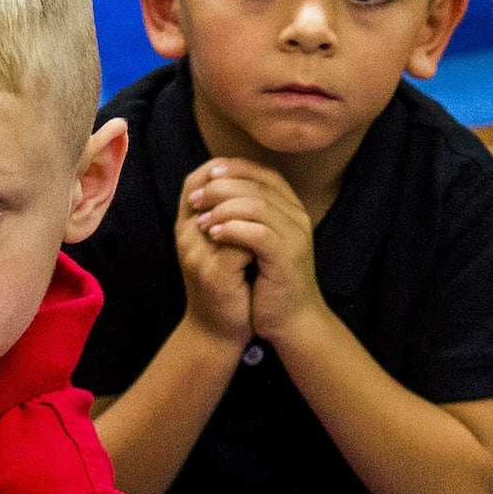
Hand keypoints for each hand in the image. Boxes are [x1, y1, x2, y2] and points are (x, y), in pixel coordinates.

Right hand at [169, 175, 256, 348]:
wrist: (218, 332)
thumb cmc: (224, 287)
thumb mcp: (221, 246)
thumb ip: (226, 216)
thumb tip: (247, 181)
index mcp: (186, 225)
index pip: (197, 178)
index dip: (224, 168)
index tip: (251, 172)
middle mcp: (186, 236)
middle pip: (211, 188)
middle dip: (243, 185)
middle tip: (268, 191)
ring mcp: (197, 255)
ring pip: (228, 213)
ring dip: (253, 211)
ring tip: (271, 217)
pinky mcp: (214, 275)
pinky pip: (239, 244)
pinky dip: (257, 238)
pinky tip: (270, 243)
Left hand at [184, 160, 317, 340]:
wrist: (291, 323)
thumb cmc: (269, 284)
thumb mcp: (255, 243)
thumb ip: (245, 215)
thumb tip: (214, 187)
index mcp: (291, 209)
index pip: (263, 173)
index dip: (233, 170)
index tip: (205, 177)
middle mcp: (297, 217)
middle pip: (257, 184)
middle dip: (221, 187)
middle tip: (195, 200)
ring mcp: (295, 236)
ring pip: (257, 205)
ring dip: (223, 208)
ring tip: (201, 222)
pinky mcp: (287, 257)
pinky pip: (258, 233)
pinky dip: (233, 230)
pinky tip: (214, 235)